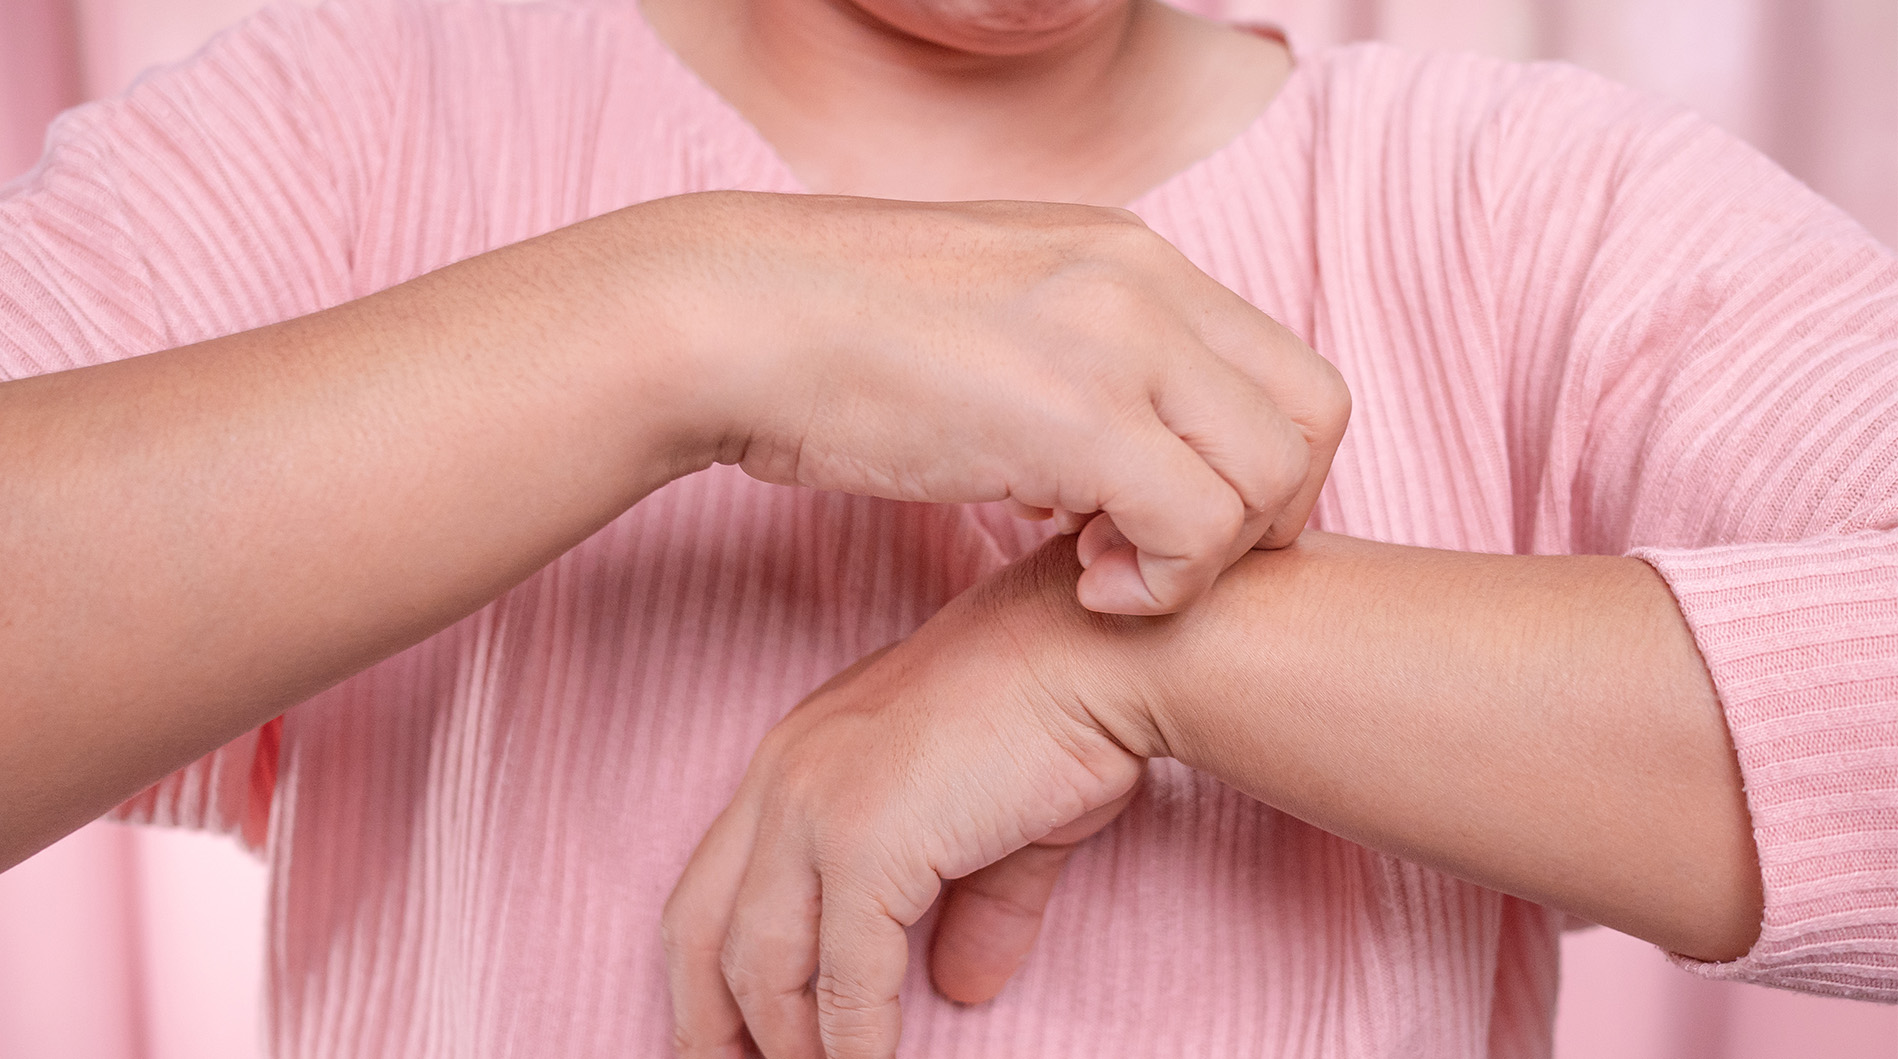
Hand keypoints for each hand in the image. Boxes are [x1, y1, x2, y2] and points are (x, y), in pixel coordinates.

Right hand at [641, 192, 1348, 614]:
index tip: (1174, 526)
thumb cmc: (831, 341)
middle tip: (1166, 562)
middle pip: (1314, 415)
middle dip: (1264, 517)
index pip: (1281, 368)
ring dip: (1211, 555)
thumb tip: (1103, 468)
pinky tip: (1086, 586)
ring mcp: (1119, 339)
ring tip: (1111, 576)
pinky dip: (1163, 583)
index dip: (1256, 469)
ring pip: (1276, 475)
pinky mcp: (1077, 414)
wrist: (731, 320)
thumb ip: (1075, 371)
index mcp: (1130, 257)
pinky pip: (1200, 526)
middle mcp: (1147, 281)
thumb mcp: (991, 326)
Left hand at [661, 537, 1156, 1058]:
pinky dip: (853, 1041)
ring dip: (787, 1045)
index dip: (709, 975)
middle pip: (700, 928)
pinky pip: (845, 977)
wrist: (1093, 654)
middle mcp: (784, 778)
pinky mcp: (865, 842)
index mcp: (798, 760)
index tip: (729, 1040)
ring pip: (760, 963)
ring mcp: (816, 808)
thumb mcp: (993, 824)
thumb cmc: (1054, 714)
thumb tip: (962, 985)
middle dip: (708, 1022)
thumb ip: (968, 906)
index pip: (713, 885)